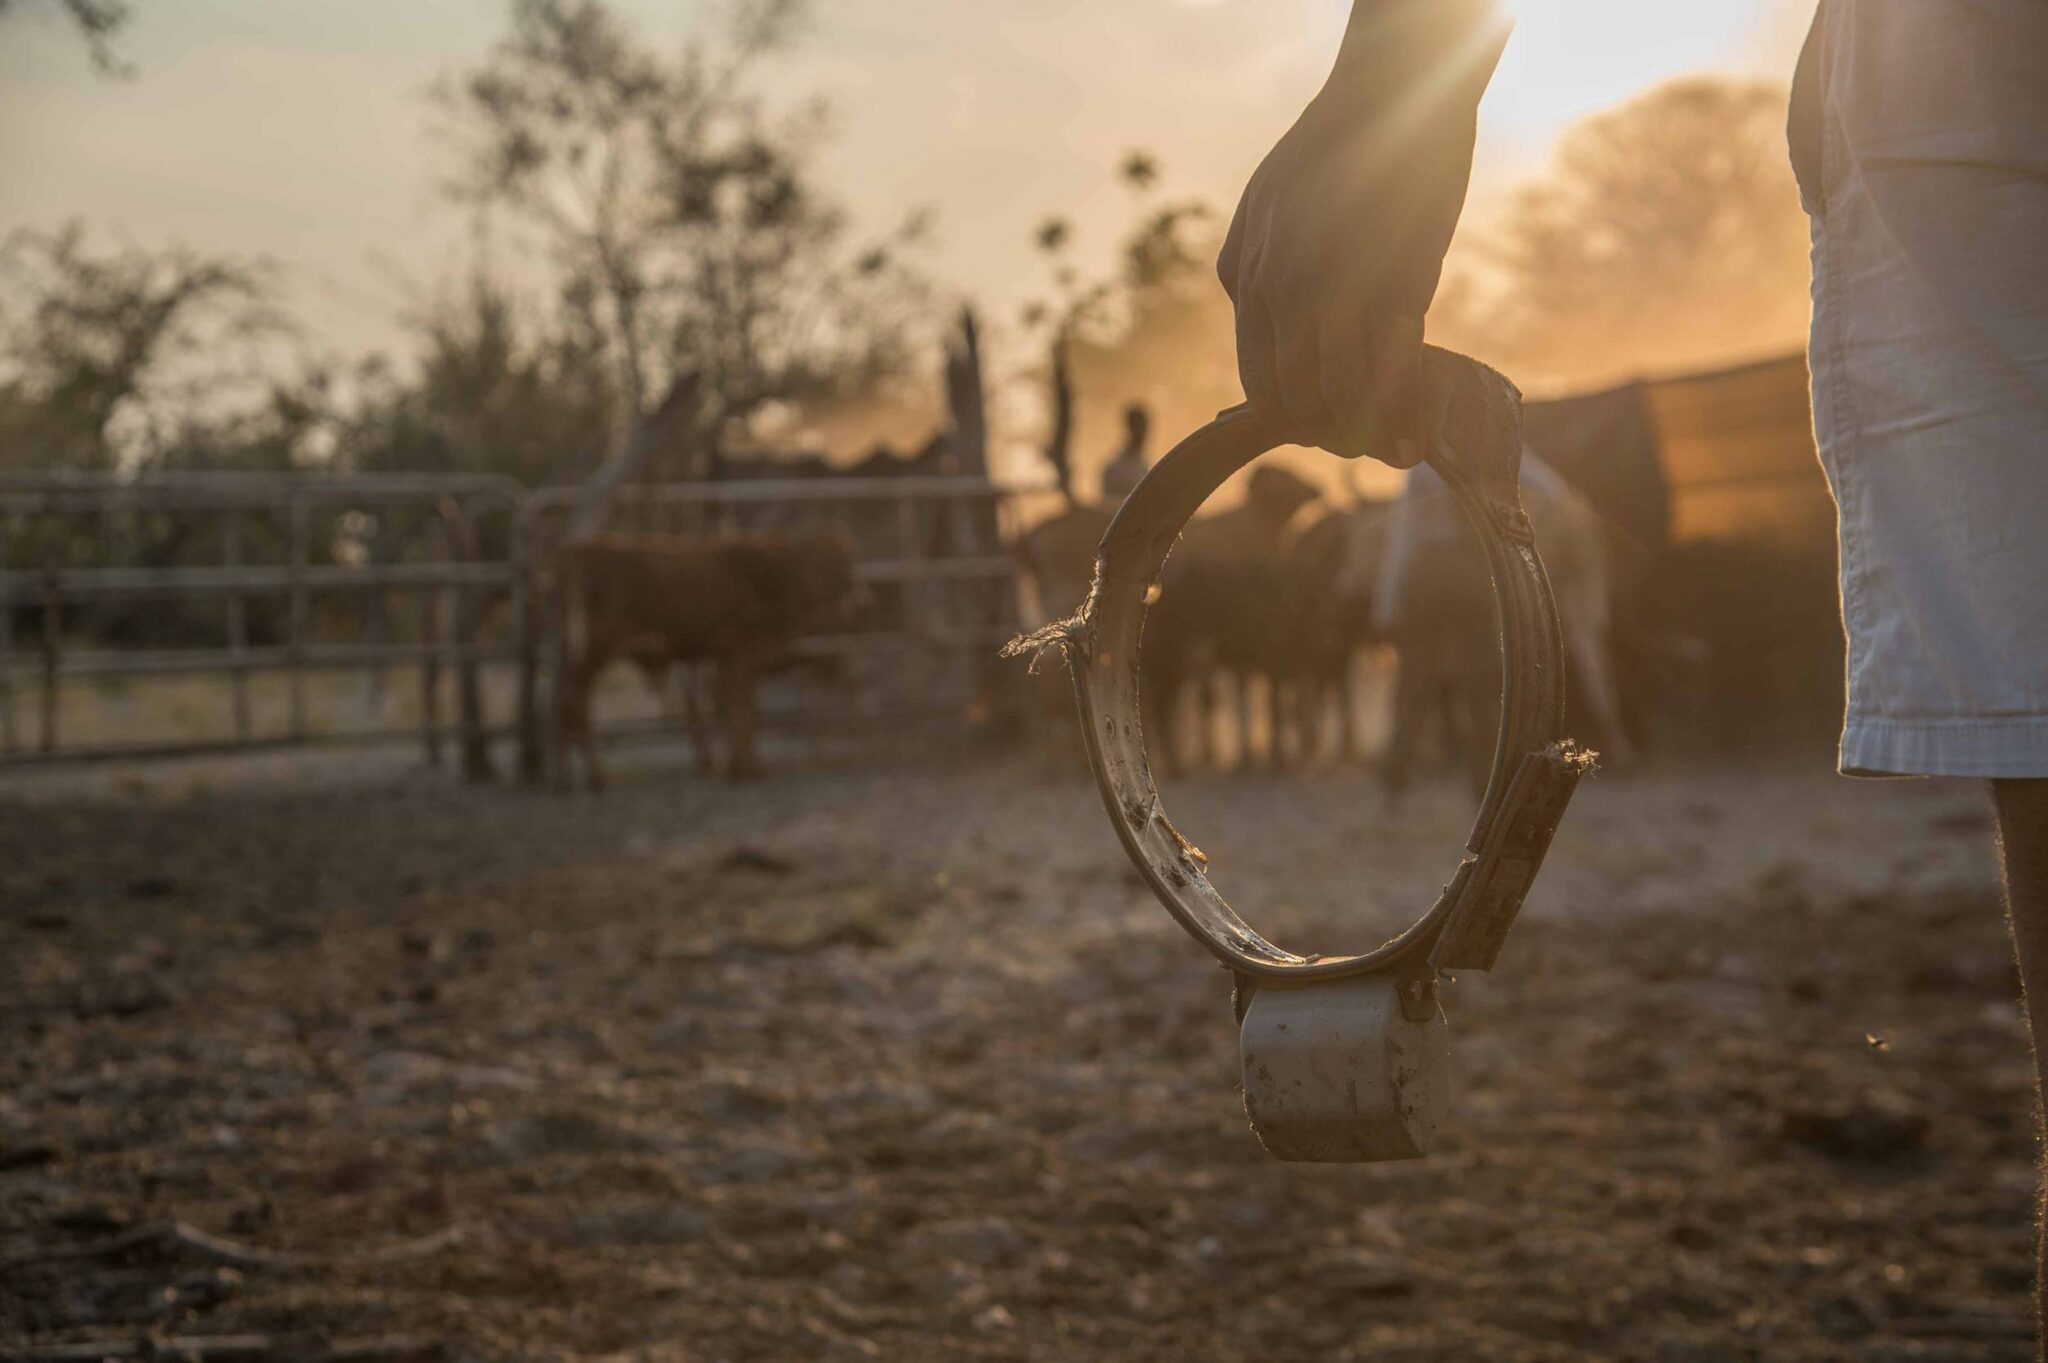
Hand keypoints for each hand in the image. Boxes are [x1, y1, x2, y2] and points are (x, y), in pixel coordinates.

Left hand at [1218, 2, 1505, 464]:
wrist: (1393, 92)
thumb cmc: (1340, 145)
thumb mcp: (1267, 202)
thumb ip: (1255, 263)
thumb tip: (1254, 312)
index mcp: (1247, 275)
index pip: (1257, 380)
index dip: (1291, 418)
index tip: (1321, 431)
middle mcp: (1279, 292)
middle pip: (1293, 403)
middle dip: (1328, 437)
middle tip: (1366, 449)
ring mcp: (1333, 292)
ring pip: (1338, 399)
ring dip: (1368, 435)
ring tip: (1398, 450)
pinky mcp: (1390, 285)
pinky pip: (1389, 373)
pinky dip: (1403, 411)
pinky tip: (1418, 428)